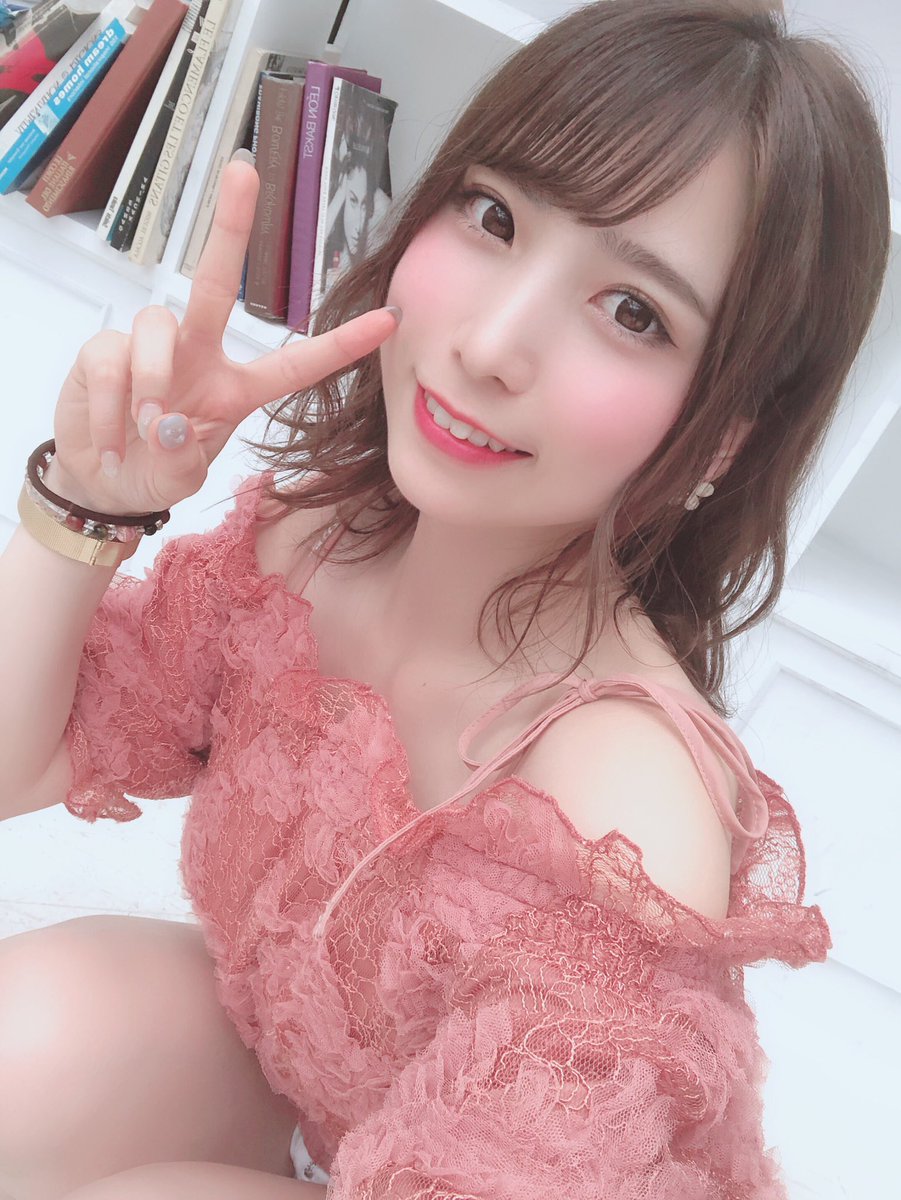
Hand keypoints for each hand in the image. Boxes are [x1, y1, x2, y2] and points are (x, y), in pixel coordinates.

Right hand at [49, 157, 399, 514]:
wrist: (103, 482)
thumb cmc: (154, 472)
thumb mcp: (179, 479)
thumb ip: (182, 461)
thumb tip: (166, 424)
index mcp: (235, 388)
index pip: (295, 365)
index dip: (341, 345)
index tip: (388, 319)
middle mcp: (197, 354)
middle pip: (214, 284)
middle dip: (231, 226)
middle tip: (246, 170)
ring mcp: (149, 346)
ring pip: (157, 326)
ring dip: (152, 382)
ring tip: (145, 432)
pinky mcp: (104, 349)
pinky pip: (110, 361)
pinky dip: (109, 408)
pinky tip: (111, 439)